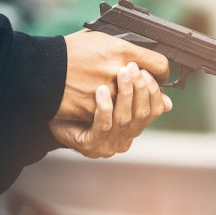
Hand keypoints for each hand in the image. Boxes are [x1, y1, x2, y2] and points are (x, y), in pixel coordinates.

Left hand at [49, 63, 173, 157]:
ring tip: (121, 73)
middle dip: (140, 90)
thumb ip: (136, 94)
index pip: (154, 111)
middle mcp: (124, 140)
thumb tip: (168, 102)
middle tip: (134, 68)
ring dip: (125, 94)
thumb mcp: (113, 92)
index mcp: (133, 127)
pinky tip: (102, 90)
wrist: (47, 106)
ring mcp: (108, 145)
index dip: (154, 92)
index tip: (148, 72)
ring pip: (125, 120)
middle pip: (142, 115)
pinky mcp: (91, 146)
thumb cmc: (80, 99)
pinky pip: (103, 126)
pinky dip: (105, 107)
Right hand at [56, 29, 169, 121]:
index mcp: (121, 49)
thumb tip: (154, 69)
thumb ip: (130, 51)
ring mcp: (107, 91)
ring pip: (133, 104)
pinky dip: (112, 112)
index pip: (160, 64)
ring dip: (131, 102)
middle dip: (147, 88)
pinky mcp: (94, 108)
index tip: (157, 74)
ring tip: (123, 97)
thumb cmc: (71, 51)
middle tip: (142, 87)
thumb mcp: (100, 40)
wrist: (40, 70)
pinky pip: (114, 115)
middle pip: (148, 87)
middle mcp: (117, 70)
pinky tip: (106, 105)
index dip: (161, 71)